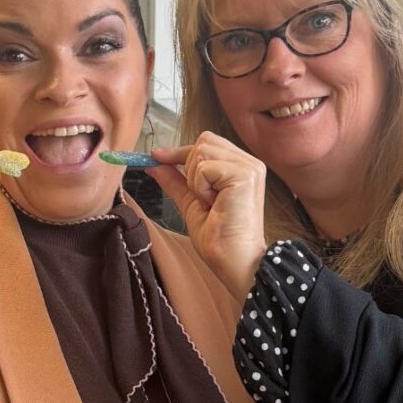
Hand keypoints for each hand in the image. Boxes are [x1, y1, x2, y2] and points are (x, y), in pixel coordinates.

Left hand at [148, 131, 269, 302]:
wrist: (233, 260)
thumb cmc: (219, 239)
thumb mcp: (191, 203)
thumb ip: (175, 181)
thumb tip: (153, 164)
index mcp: (240, 167)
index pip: (206, 143)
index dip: (179, 151)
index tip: (155, 156)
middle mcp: (248, 162)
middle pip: (203, 141)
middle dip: (190, 167)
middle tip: (201, 197)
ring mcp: (249, 167)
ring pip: (201, 151)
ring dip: (196, 180)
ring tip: (211, 203)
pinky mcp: (244, 175)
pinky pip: (205, 167)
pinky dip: (201, 187)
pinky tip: (214, 204)